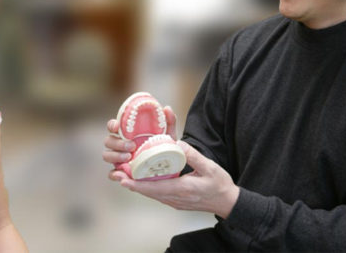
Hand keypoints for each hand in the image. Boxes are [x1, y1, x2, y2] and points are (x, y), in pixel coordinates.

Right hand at [102, 105, 178, 171]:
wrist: (168, 164)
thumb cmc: (163, 146)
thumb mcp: (168, 134)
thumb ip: (168, 121)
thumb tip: (167, 109)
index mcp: (127, 133)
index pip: (113, 126)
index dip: (112, 125)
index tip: (118, 126)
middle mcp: (119, 144)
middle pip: (108, 141)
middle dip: (117, 143)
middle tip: (132, 146)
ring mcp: (118, 158)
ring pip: (107, 155)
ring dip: (115, 156)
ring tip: (129, 157)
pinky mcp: (120, 171)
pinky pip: (111, 173)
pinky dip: (114, 174)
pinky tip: (121, 174)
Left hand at [118, 141, 239, 218]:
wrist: (227, 202)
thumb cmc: (220, 185)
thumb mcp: (209, 167)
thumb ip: (193, 155)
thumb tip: (177, 143)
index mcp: (182, 189)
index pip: (154, 188)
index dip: (137, 184)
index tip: (124, 180)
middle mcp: (175, 198)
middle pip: (148, 192)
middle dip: (132, 184)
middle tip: (117, 175)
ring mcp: (175, 201)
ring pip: (152, 194)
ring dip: (139, 186)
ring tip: (125, 177)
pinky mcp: (176, 201)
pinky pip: (158, 194)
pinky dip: (148, 188)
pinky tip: (143, 180)